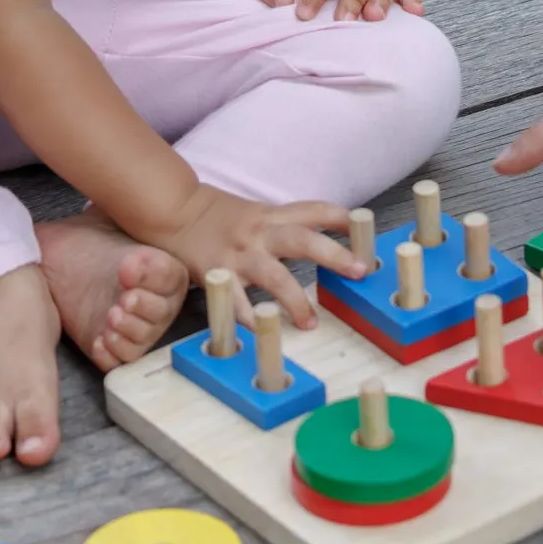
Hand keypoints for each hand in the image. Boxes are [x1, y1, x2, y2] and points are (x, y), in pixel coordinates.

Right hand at [160, 186, 362, 327]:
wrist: (175, 211)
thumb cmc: (222, 217)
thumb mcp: (258, 213)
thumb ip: (289, 225)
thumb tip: (330, 242)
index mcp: (272, 216)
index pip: (314, 210)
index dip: (341, 217)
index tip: (367, 228)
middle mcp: (259, 233)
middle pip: (301, 239)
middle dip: (333, 254)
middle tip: (359, 271)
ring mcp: (239, 254)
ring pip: (273, 276)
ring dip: (295, 300)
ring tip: (310, 322)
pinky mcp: (217, 274)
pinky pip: (235, 301)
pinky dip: (248, 319)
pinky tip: (261, 333)